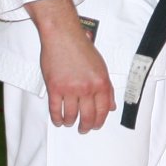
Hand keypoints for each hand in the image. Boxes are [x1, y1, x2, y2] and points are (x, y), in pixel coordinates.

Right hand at [28, 0, 115, 132]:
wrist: (63, 36)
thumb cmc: (81, 48)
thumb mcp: (101, 67)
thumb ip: (106, 88)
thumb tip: (111, 106)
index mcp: (101, 82)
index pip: (104, 110)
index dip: (100, 121)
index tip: (96, 125)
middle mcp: (87, 88)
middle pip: (88, 116)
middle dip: (86, 126)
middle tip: (84, 129)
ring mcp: (70, 89)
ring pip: (71, 115)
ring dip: (70, 122)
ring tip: (69, 123)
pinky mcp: (54, 88)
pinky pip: (55, 109)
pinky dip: (57, 118)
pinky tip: (58, 121)